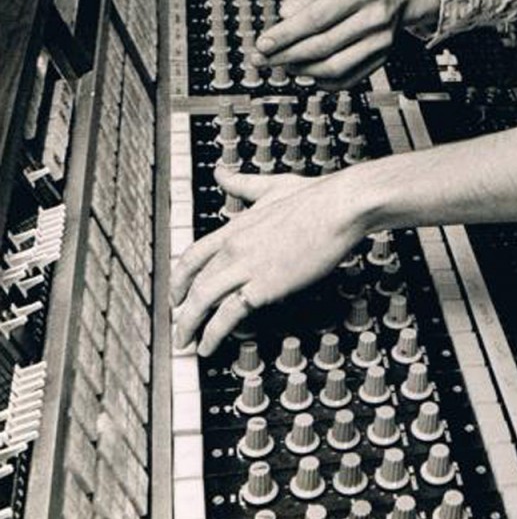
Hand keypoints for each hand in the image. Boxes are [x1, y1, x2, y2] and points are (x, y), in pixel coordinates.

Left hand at [171, 166, 366, 354]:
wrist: (340, 207)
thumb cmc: (315, 197)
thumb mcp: (270, 186)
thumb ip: (242, 184)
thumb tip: (222, 173)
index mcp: (235, 227)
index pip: (192, 256)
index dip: (178, 278)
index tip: (175, 292)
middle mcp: (234, 247)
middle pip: (193, 282)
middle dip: (180, 307)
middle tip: (176, 325)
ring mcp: (247, 267)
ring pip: (202, 300)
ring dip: (188, 324)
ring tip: (185, 342)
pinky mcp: (264, 286)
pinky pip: (228, 315)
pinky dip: (213, 333)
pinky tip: (208, 345)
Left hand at [253, 0, 439, 86]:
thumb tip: (286, 16)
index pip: (317, 18)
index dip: (286, 34)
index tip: (263, 44)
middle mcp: (375, 17)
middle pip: (323, 46)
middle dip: (286, 55)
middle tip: (261, 59)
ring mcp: (380, 42)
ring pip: (334, 68)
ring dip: (301, 70)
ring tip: (282, 64)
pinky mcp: (380, 60)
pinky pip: (346, 80)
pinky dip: (321, 82)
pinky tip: (305, 72)